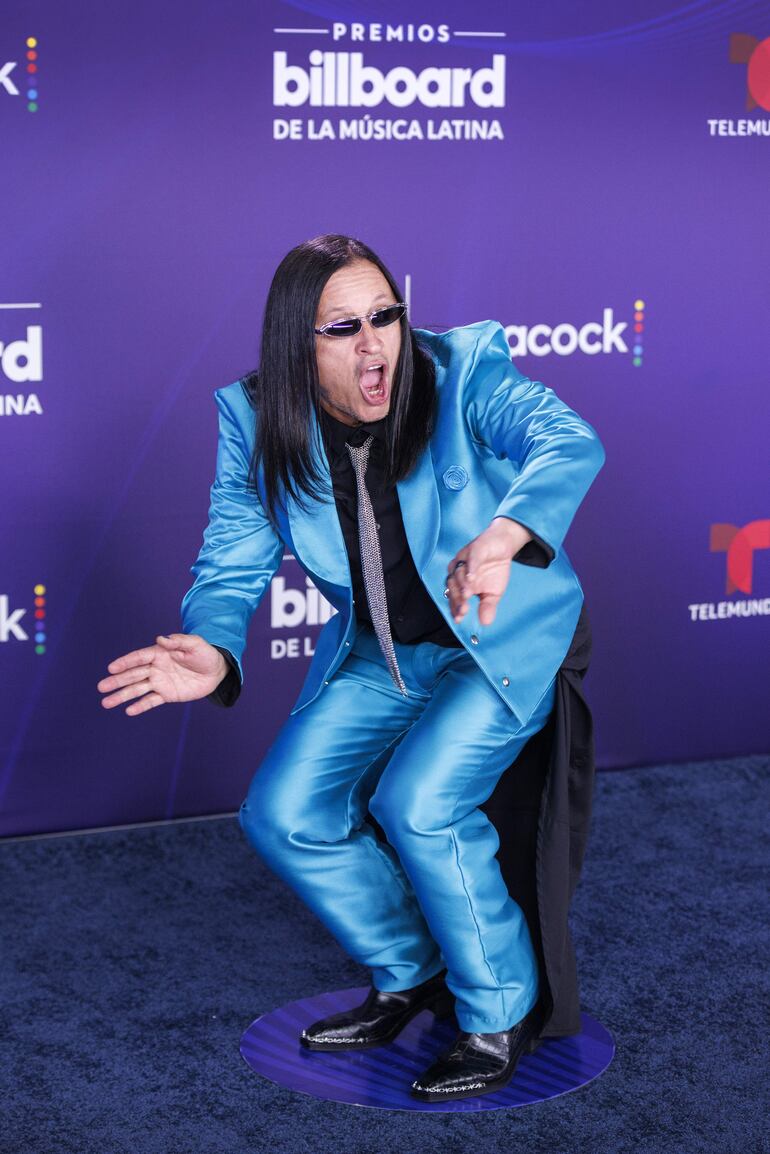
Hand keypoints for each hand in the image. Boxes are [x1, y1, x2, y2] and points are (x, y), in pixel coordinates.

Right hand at [97, 634, 229, 715]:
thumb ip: (178, 641)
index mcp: (159, 653)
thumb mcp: (195, 644)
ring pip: (137, 689)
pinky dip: (140, 706)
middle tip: (101, 687)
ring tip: (106, 702)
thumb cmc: (205, 653)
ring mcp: (160, 682)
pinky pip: (151, 701)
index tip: (111, 668)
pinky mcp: (167, 695)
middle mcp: (156, 668)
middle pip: (133, 675)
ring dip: (122, 696)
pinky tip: (128, 711)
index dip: (125, 663)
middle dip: (117, 681)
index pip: (138, 658)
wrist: (217, 671)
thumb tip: (160, 638)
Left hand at [446, 518, 532, 626]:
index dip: (455, 608)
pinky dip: (470, 568)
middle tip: (463, 610)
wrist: (503, 546)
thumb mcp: (493, 593)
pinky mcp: (475, 549)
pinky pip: (471, 559)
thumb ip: (487, 607)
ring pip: (458, 572)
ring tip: (467, 596)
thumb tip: (485, 623)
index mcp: (461, 584)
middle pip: (453, 586)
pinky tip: (472, 577)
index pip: (454, 598)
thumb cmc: (495, 570)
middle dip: (457, 599)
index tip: (459, 619)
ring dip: (462, 585)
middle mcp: (459, 571)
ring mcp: (465, 559)